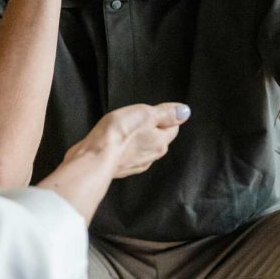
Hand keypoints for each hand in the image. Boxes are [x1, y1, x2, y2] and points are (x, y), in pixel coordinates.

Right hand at [65, 102, 190, 178]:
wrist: (95, 157)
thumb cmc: (119, 134)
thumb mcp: (145, 114)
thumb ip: (166, 113)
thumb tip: (184, 111)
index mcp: (161, 142)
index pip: (173, 127)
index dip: (163, 116)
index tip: (151, 110)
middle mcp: (152, 156)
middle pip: (157, 138)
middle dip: (149, 128)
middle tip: (135, 118)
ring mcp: (136, 164)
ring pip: (142, 148)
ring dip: (135, 139)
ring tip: (123, 130)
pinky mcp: (121, 168)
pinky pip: (127, 156)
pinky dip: (123, 149)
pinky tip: (114, 143)